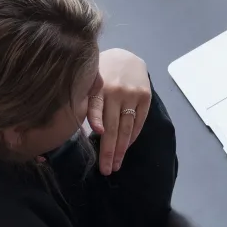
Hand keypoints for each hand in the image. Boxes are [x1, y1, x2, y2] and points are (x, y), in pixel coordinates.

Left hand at [88, 49, 151, 175]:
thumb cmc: (101, 73)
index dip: (96, 118)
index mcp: (98, 86)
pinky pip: (138, 122)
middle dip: (108, 150)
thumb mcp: (90, 82)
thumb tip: (81, 131)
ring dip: (121, 149)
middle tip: (106, 169)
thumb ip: (86, 102)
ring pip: (126, 127)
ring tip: (115, 165)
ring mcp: (132, 94)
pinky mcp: (145, 97)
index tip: (97, 132)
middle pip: (113, 125)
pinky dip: (132, 137)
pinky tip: (126, 148)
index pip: (96, 106)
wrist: (127, 57)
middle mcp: (116, 90)